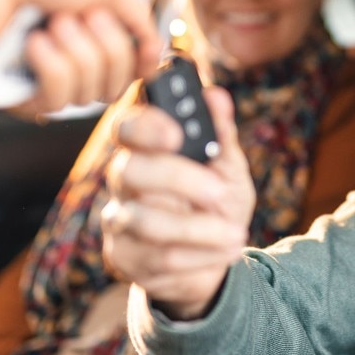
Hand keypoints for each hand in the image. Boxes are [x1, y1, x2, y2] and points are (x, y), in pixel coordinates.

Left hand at [0, 0, 162, 110]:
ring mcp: (40, 75)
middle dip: (106, 47)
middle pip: (114, 86)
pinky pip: (53, 100)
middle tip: (82, 14)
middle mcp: (67, 55)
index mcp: (90, 30)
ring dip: (76, 53)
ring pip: (86, 96)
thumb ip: (139, 22)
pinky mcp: (13, 92)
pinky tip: (34, 42)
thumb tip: (155, 52)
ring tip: (51, 22)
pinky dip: (50, 67)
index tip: (143, 51)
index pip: (128, 70)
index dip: (138, 63)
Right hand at [102, 87, 254, 320]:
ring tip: (236, 233)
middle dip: (178, 179)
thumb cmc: (217, 202)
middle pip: (129, 171)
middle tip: (219, 191)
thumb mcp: (228, 167)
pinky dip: (202, 256)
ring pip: (147, 222)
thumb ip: (220, 134)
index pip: (127, 127)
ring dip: (201, 230)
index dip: (145, 127)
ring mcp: (119, 219)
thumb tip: (216, 96)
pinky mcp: (124, 258)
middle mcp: (123, 179)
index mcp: (145, 148)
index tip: (176, 134)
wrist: (217, 258)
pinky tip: (225, 251)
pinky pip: (160, 258)